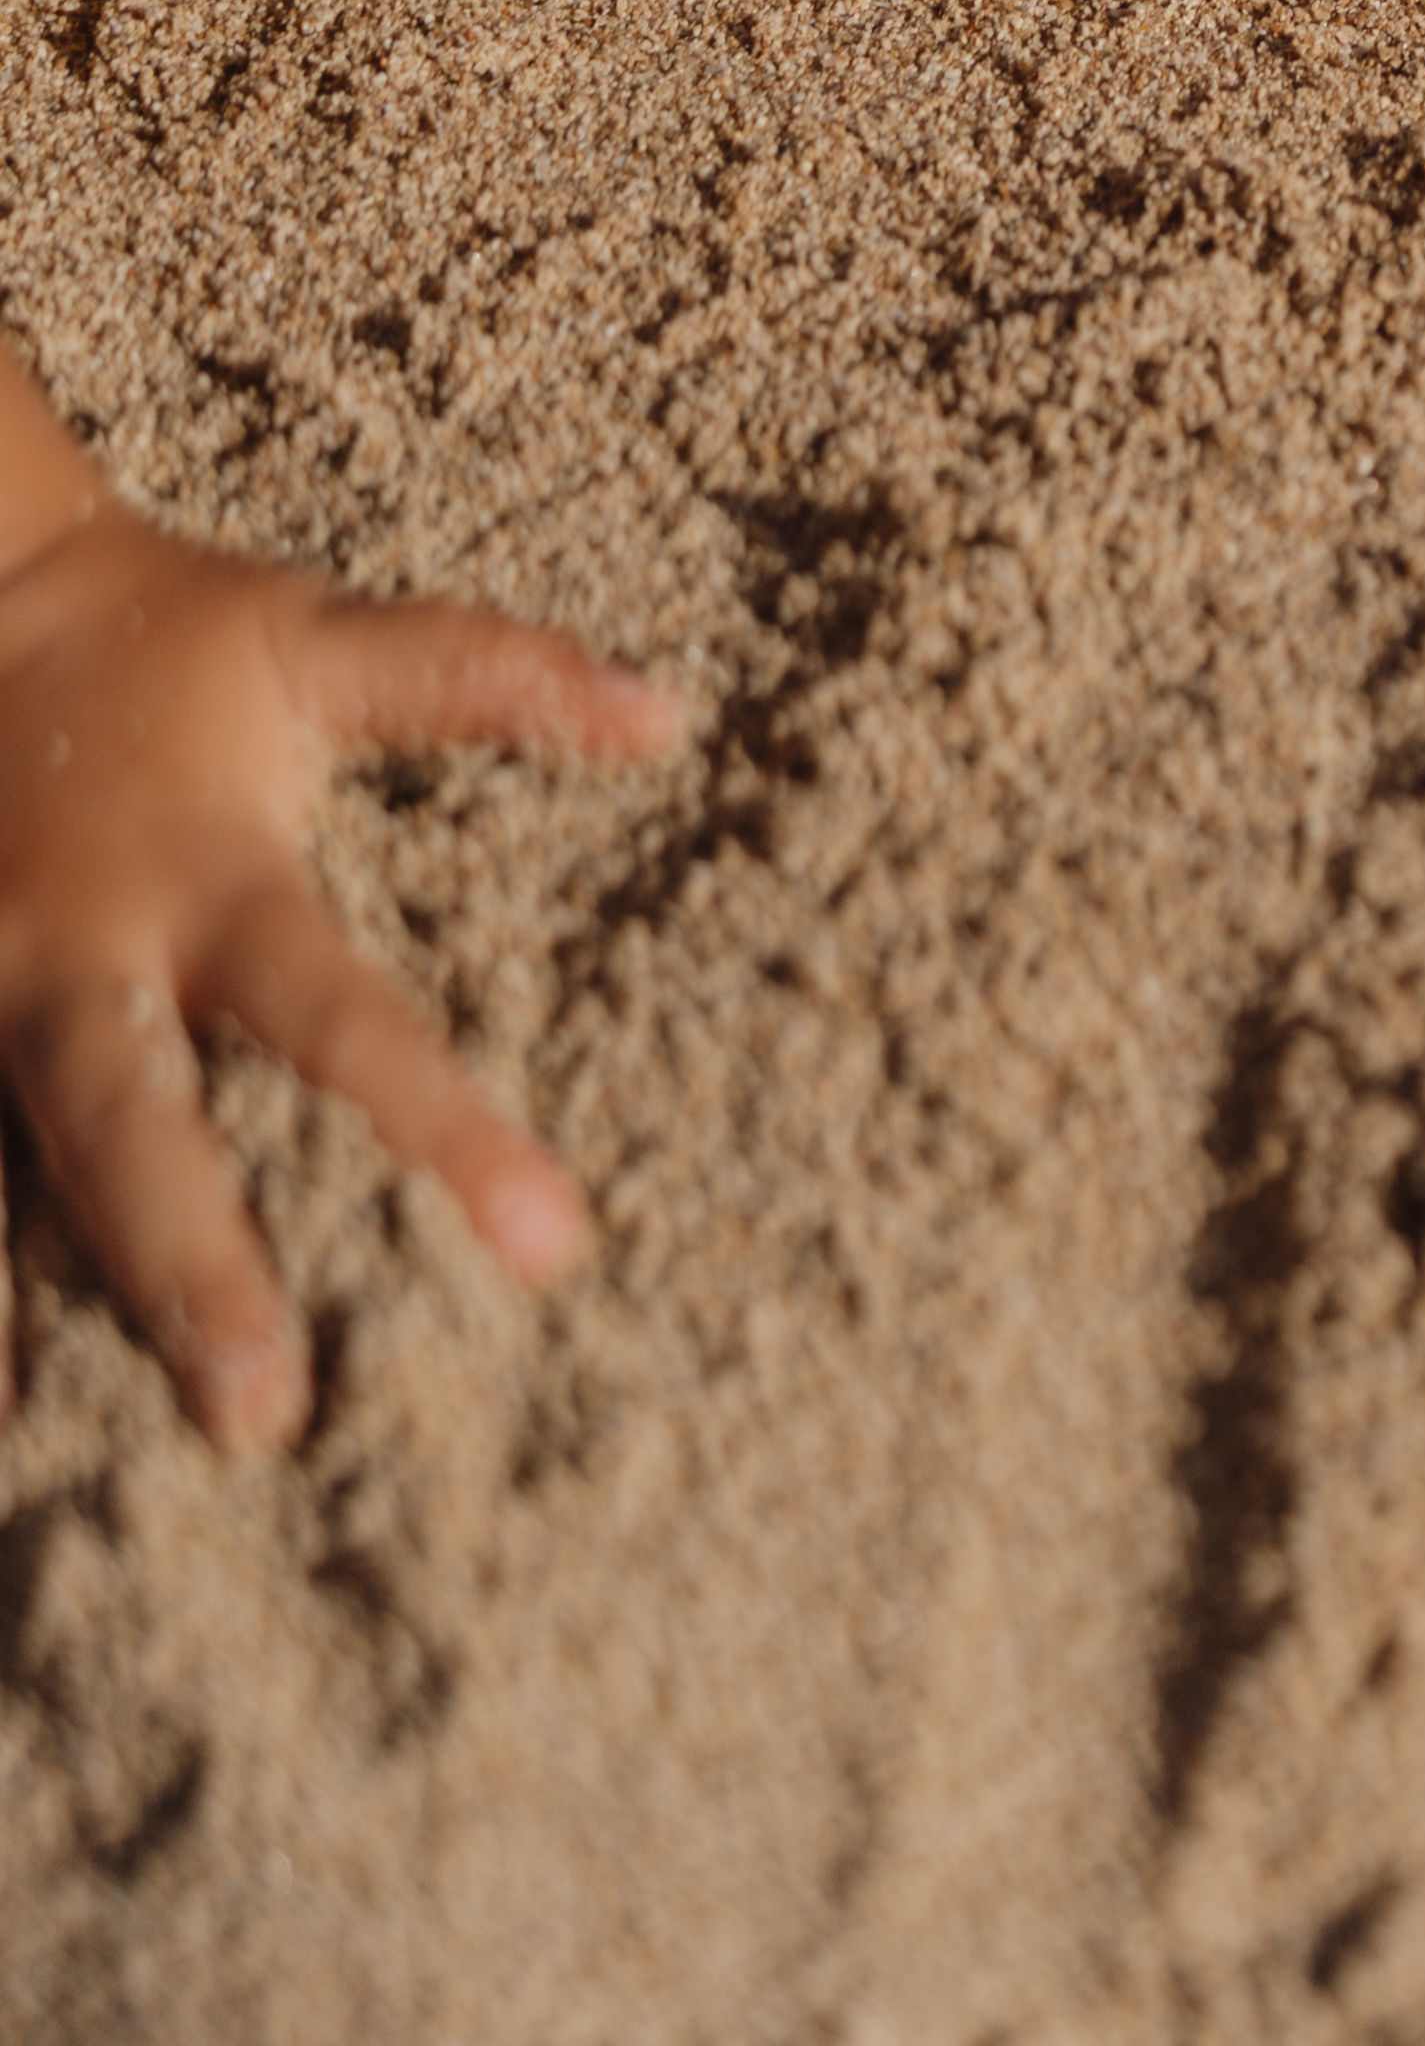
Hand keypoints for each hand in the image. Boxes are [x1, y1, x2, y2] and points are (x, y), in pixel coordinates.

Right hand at [0, 492, 683, 1448]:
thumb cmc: (159, 638)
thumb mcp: (318, 640)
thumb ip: (485, 678)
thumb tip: (671, 717)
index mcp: (203, 882)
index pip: (341, 1018)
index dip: (447, 1126)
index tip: (550, 1246)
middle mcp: (74, 968)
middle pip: (137, 1135)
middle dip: (192, 1273)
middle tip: (260, 1419)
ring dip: (21, 1318)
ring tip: (45, 1475)